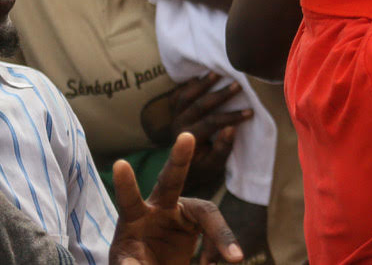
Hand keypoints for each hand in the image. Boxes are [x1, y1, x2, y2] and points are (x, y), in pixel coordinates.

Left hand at [110, 132, 243, 264]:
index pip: (129, 201)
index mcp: (134, 219)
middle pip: (170, 180)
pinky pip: (215, 232)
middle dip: (179, 159)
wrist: (158, 264)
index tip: (120, 164)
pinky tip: (210, 263)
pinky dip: (219, 249)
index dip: (126, 185)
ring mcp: (181, 213)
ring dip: (222, 236)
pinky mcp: (198, 222)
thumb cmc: (137, 262)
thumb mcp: (129, 263)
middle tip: (186, 136)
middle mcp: (159, 208)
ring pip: (208, 214)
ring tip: (235, 259)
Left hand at [140, 73, 249, 193]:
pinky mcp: (174, 112)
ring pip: (185, 96)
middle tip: (238, 84)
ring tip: (217, 73)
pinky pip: (178, 95)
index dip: (231, 117)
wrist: (181, 169)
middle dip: (220, 95)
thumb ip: (222, 148)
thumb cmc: (202, 167)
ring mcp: (174, 117)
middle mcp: (178, 126)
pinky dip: (188, 84)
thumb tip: (232, 128)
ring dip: (202, 84)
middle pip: (199, 105)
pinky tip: (201, 75)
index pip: (211, 123)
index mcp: (189, 140)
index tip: (250, 112)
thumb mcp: (215, 165)